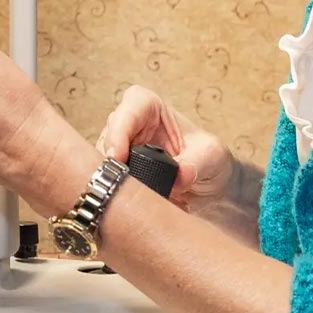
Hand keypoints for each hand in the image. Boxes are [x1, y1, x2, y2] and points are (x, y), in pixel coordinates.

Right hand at [96, 85, 236, 214]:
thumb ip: (197, 162)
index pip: (129, 108)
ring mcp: (118, 150)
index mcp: (150, 107)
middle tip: (116, 181)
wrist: (208, 188)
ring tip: (127, 198)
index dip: (120, 130)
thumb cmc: (209, 160)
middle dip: (110, 159)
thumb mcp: (212, 156)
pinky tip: (123, 205)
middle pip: (107, 135)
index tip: (118, 156)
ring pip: (100, 161)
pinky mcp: (114, 174)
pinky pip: (103, 182)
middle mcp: (129, 125)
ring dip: (110, 180)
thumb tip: (181, 175)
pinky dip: (111, 193)